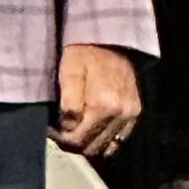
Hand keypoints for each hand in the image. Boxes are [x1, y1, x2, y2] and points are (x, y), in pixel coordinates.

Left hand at [53, 42, 139, 157]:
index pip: (78, 139)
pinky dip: (105, 142)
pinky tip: (92, 133)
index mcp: (104, 104)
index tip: (52, 132)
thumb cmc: (85, 54)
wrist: (111, 41)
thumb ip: (69, 101)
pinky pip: (120, 140)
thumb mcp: (70, 72)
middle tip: (60, 135)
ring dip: (88, 145)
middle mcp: (121, 113)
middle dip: (73, 144)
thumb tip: (68, 126)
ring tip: (74, 133)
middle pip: (92, 146)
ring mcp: (131, 114)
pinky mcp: (136, 112)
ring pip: (106, 147)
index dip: (61, 139)